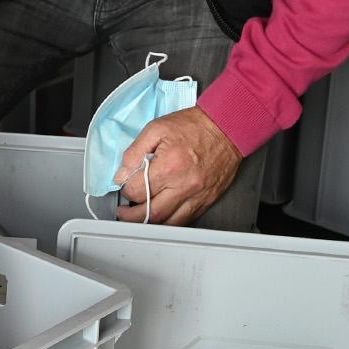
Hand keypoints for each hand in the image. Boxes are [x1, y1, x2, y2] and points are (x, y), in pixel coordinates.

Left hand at [111, 106, 239, 227]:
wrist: (226, 128)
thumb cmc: (194, 126)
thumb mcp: (156, 129)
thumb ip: (135, 152)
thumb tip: (122, 174)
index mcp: (169, 166)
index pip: (137, 190)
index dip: (125, 189)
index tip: (125, 184)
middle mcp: (184, 185)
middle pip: (150, 213)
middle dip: (131, 215)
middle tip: (124, 211)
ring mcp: (197, 196)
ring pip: (168, 222)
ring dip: (150, 222)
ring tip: (139, 216)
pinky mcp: (206, 200)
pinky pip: (185, 220)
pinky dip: (170, 221)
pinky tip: (162, 215)